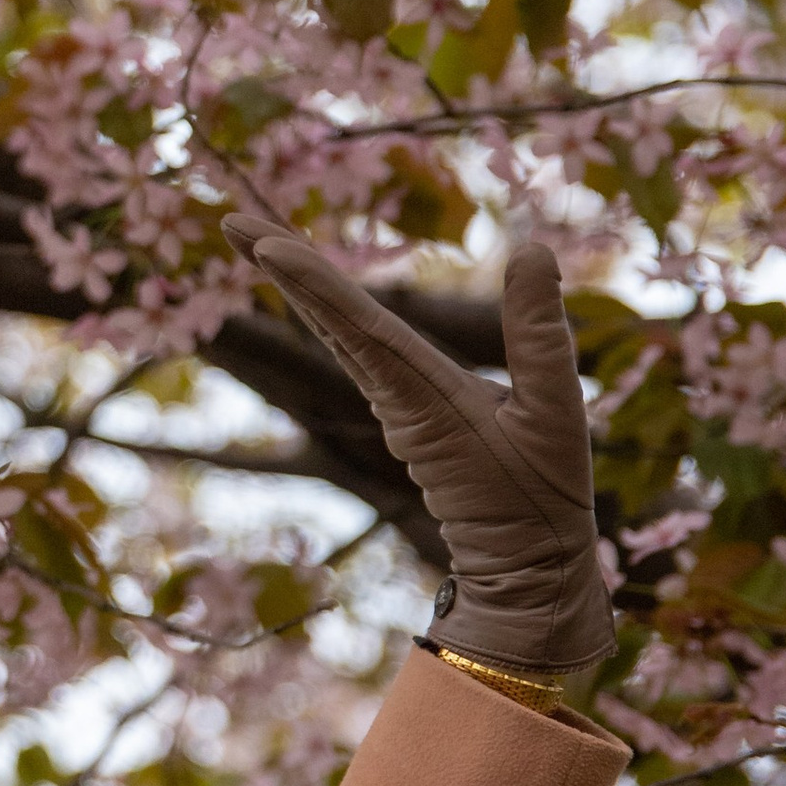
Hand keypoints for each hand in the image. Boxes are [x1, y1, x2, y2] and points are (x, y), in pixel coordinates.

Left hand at [225, 226, 614, 675]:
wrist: (525, 568)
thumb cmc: (545, 496)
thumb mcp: (557, 415)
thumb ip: (541, 335)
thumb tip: (533, 249)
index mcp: (425, 395)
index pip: (359, 327)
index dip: (313, 284)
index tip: (264, 245)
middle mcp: (394, 396)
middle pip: (326, 319)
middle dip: (278, 266)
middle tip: (227, 217)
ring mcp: (392, 406)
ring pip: (333, 331)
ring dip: (295, 282)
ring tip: (253, 234)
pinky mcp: (401, 413)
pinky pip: (353, 349)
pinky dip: (325, 310)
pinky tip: (308, 288)